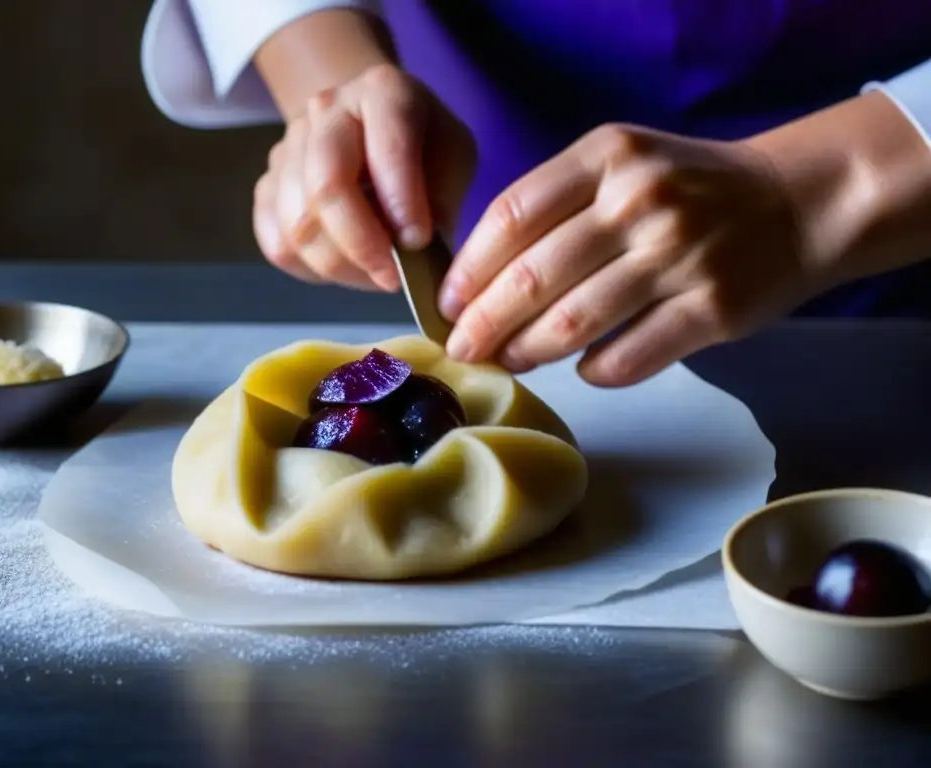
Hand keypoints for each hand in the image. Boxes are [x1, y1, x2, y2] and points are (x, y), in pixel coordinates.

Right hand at [253, 64, 474, 291]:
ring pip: (298, 224)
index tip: (419, 242)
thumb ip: (440, 198)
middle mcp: (326, 110)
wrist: (370, 128)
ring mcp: (287, 147)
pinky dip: (311, 269)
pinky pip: (277, 245)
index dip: (402, 203)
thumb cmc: (422, 146)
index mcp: (382, 91)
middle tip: (392, 276)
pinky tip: (343, 267)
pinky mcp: (267, 187)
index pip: (386, 149)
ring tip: (373, 274)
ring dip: (340, 265)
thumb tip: (412, 249)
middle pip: (326, 186)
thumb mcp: (454, 157)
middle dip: (362, 244)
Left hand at [438, 124, 819, 385]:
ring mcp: (680, 256)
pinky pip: (627, 358)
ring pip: (573, 324)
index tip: (448, 302)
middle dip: (483, 323)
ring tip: (507, 360)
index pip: (512, 216)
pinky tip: (581, 370)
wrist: (795, 202)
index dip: (468, 269)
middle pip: (533, 277)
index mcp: (608, 157)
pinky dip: (593, 372)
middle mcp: (641, 201)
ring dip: (527, 351)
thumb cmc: (688, 189)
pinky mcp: (712, 309)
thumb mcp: (621, 164)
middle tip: (462, 347)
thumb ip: (555, 204)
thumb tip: (480, 279)